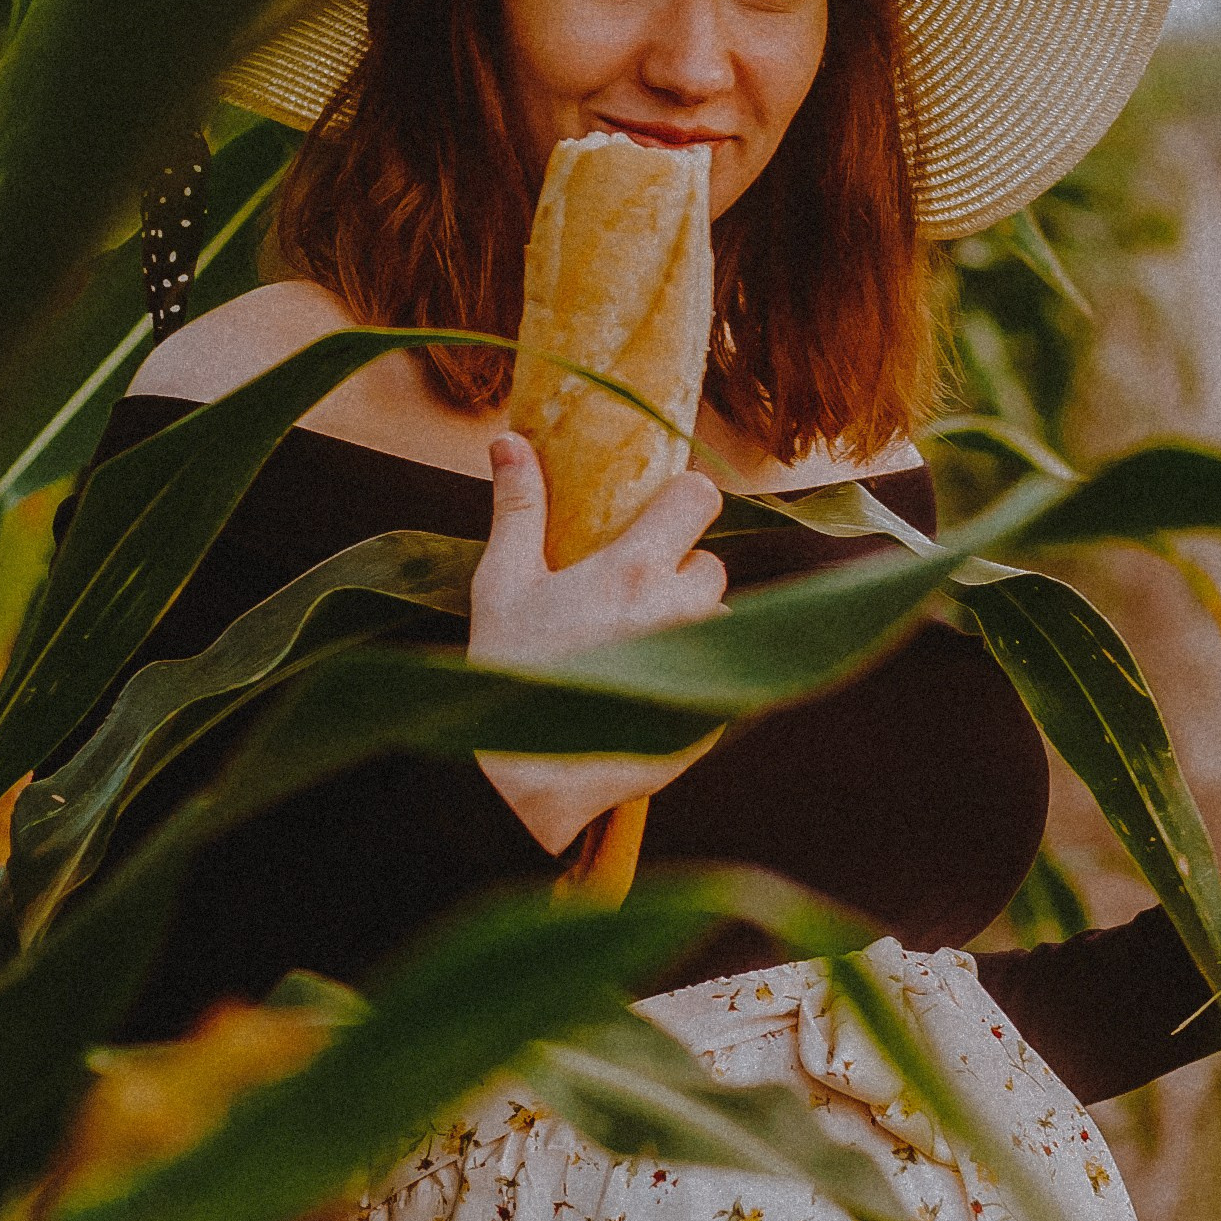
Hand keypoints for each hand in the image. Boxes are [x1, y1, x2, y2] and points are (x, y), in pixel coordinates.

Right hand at [469, 434, 726, 858]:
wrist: (526, 782)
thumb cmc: (508, 674)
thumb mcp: (502, 584)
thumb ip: (517, 507)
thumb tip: (508, 439)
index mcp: (632, 570)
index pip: (699, 498)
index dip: (685, 500)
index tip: (664, 513)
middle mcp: (678, 612)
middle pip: (711, 566)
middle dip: (679, 572)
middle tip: (630, 595)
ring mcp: (698, 664)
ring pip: (719, 620)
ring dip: (689, 625)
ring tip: (632, 646)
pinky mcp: (710, 713)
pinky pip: (717, 674)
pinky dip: (690, 675)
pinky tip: (642, 689)